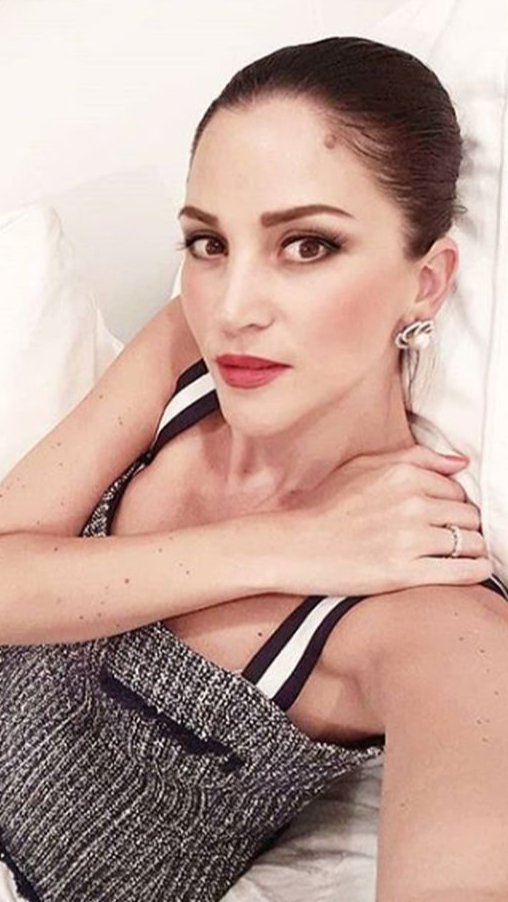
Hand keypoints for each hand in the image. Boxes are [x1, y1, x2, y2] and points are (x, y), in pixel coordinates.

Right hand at [274, 445, 491, 596]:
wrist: (294, 546)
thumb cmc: (324, 507)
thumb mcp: (363, 466)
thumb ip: (415, 458)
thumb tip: (460, 462)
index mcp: (402, 474)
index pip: (456, 489)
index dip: (453, 504)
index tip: (444, 517)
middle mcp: (411, 503)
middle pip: (468, 515)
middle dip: (464, 526)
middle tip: (450, 536)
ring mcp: (409, 539)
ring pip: (471, 542)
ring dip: (472, 549)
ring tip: (463, 554)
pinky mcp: (405, 572)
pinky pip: (462, 571)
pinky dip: (476, 571)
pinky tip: (475, 569)